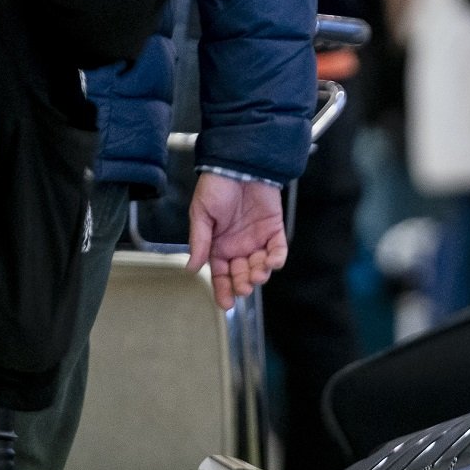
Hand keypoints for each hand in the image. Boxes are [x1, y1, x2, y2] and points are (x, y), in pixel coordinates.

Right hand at [186, 175, 287, 308]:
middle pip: (241, 274)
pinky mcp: (274, 229)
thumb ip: (199, 242)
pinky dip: (277, 257)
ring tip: (257, 273)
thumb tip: (191, 268)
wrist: (239, 164)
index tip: (225, 304)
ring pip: (260, 265)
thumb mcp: (201, 214)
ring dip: (259, 273)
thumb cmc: (216, 186)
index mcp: (218, 245)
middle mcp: (238, 246)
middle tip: (243, 286)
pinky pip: (278, 249)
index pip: (220, 274)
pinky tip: (272, 261)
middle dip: (242, 283)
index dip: (222, 289)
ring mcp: (257, 239)